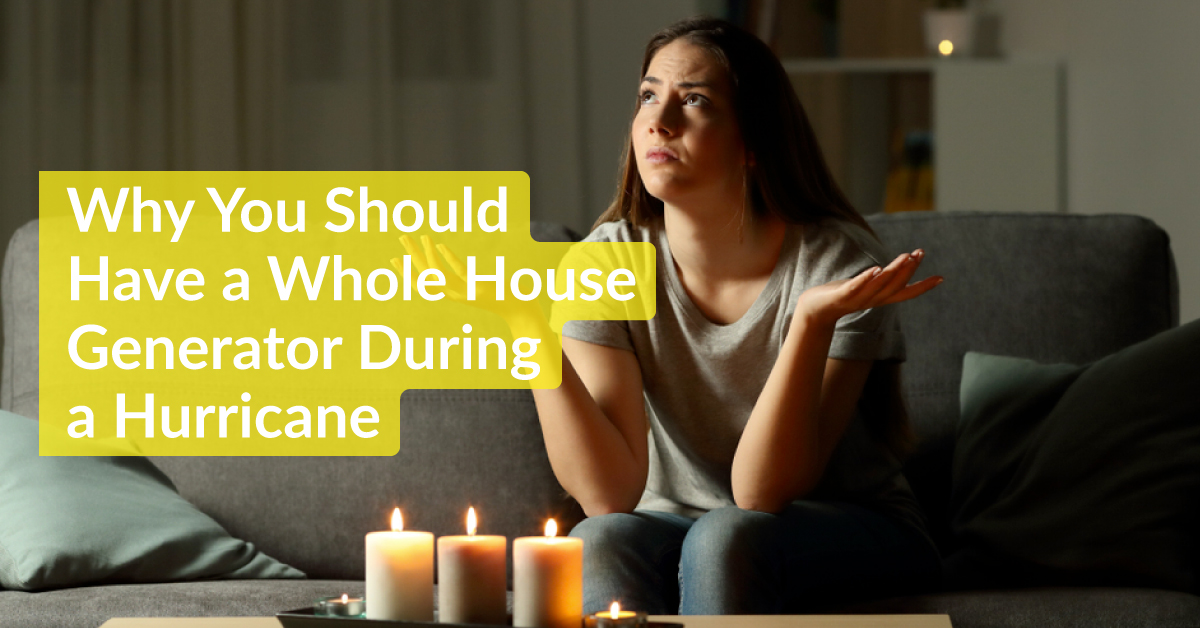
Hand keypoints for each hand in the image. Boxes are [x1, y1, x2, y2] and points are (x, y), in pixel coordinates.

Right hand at [392, 235, 545, 329]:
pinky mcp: (476, 286)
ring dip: (428, 254)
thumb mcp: (475, 288)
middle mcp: (454, 295)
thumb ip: (463, 279)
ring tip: (422, 235)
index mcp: (452, 294)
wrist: (519, 311)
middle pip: (425, 276)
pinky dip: (448, 257)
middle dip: (412, 256)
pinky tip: (440, 244)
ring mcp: (464, 292)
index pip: (422, 285)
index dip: (406, 273)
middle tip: (402, 237)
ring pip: (437, 274)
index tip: (394, 259)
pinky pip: (458, 270)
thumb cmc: (500, 298)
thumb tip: (455, 267)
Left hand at [795, 249, 942, 326]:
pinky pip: (856, 288)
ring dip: (893, 271)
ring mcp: (856, 299)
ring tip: (904, 256)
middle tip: (919, 253)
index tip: (940, 278)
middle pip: (895, 286)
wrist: (815, 310)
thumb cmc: (842, 296)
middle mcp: (872, 300)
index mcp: (879, 298)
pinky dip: (866, 279)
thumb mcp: (866, 288)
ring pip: (879, 285)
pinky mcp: (841, 296)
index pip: (905, 294)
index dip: (922, 287)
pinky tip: (875, 269)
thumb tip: (894, 270)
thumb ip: (882, 281)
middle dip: (908, 270)